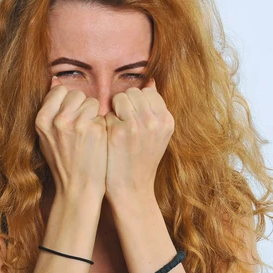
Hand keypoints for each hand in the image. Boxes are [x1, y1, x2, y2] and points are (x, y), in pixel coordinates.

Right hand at [35, 75, 107, 196]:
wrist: (77, 188)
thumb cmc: (63, 162)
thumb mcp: (46, 137)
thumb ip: (50, 110)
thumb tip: (56, 80)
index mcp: (42, 120)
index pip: (59, 90)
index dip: (68, 102)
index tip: (71, 116)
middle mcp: (58, 120)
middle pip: (76, 94)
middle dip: (82, 107)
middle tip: (81, 128)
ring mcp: (77, 124)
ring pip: (92, 101)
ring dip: (94, 115)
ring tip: (89, 134)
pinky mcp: (96, 129)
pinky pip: (103, 114)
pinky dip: (103, 125)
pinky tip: (98, 141)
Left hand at [104, 78, 173, 200]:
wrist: (131, 189)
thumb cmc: (141, 160)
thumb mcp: (157, 135)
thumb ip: (155, 110)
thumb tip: (150, 82)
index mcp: (166, 121)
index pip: (149, 92)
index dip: (137, 102)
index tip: (134, 117)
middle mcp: (153, 121)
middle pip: (133, 92)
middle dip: (125, 103)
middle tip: (123, 123)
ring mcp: (136, 125)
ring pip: (119, 97)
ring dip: (114, 110)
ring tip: (117, 128)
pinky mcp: (117, 131)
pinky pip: (107, 112)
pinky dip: (106, 123)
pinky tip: (110, 139)